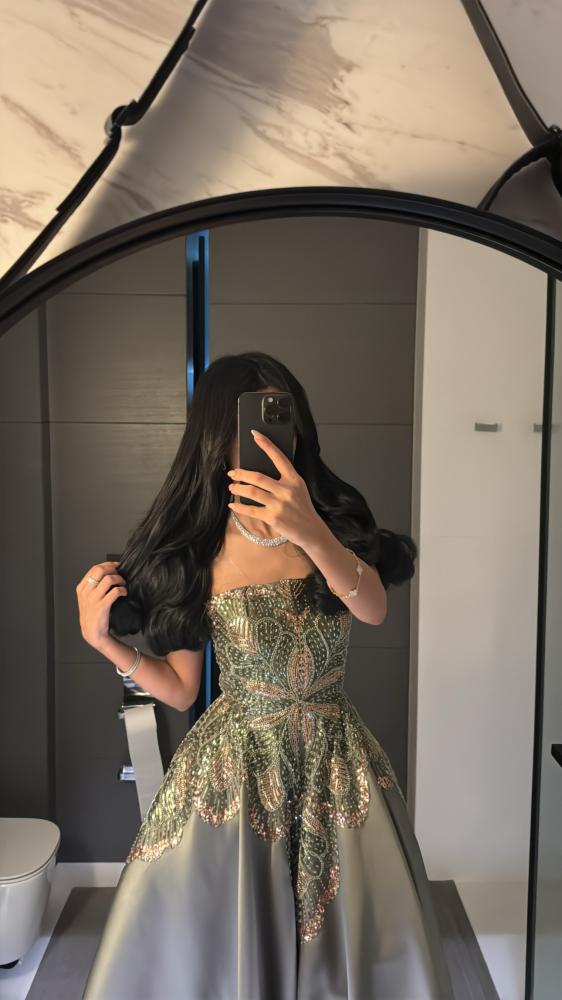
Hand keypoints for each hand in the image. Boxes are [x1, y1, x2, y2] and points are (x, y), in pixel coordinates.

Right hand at [75, 560, 126, 649]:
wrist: (92, 632)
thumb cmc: (92, 614)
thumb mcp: (86, 598)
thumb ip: (92, 586)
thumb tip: (107, 572)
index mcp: (81, 588)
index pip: (94, 568)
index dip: (107, 564)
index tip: (115, 566)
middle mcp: (86, 592)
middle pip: (100, 570)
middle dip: (113, 569)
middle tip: (120, 573)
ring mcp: (93, 599)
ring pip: (109, 579)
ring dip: (119, 579)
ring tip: (123, 583)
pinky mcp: (102, 606)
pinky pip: (115, 591)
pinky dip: (123, 589)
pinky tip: (124, 592)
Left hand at [226, 429, 322, 548]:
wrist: (311, 530)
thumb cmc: (302, 508)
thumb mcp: (299, 489)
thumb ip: (285, 479)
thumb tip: (261, 474)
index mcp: (294, 479)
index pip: (278, 457)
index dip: (266, 445)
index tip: (255, 435)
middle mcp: (286, 490)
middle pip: (258, 477)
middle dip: (241, 473)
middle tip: (232, 472)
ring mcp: (279, 504)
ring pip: (252, 492)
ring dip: (238, 488)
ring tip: (232, 486)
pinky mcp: (272, 517)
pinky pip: (251, 510)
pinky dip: (239, 507)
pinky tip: (233, 504)